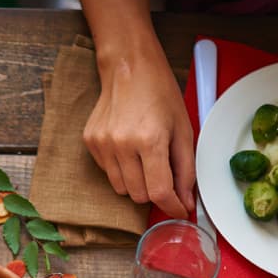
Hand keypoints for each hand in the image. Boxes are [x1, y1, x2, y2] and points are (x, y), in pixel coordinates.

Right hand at [84, 46, 195, 216]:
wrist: (129, 67)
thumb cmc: (160, 93)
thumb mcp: (184, 129)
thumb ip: (186, 169)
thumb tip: (186, 201)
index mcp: (150, 140)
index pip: (160, 192)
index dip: (173, 207)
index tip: (180, 210)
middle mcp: (122, 145)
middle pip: (140, 196)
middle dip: (156, 192)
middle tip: (164, 174)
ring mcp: (103, 145)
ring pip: (122, 189)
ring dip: (138, 183)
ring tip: (145, 159)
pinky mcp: (91, 143)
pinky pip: (109, 173)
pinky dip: (122, 170)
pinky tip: (129, 148)